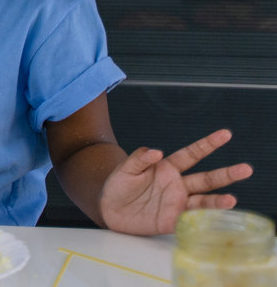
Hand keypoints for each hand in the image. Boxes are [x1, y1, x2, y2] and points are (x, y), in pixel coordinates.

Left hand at [99, 129, 253, 234]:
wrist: (109, 208)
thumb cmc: (118, 184)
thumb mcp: (126, 168)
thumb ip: (140, 158)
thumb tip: (157, 151)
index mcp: (168, 167)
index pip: (192, 154)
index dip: (208, 144)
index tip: (225, 134)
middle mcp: (178, 184)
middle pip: (206, 178)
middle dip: (226, 174)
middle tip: (246, 169)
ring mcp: (178, 203)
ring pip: (204, 201)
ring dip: (218, 201)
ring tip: (232, 200)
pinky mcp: (174, 220)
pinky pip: (192, 220)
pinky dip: (204, 219)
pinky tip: (215, 217)